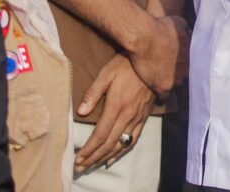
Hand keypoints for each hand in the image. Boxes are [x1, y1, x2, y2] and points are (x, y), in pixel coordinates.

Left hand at [75, 53, 155, 171]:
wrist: (152, 61)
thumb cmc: (125, 65)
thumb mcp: (106, 74)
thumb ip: (93, 93)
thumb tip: (81, 112)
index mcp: (116, 106)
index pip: (100, 135)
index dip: (89, 149)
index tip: (78, 158)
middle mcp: (127, 116)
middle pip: (109, 144)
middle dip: (93, 158)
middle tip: (80, 168)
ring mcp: (137, 118)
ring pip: (121, 144)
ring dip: (105, 157)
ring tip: (93, 165)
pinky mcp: (144, 117)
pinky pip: (133, 139)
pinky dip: (122, 151)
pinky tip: (113, 157)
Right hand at [126, 13, 188, 95]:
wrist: (145, 36)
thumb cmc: (161, 26)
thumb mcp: (179, 23)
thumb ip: (187, 30)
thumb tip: (189, 30)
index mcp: (193, 56)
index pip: (196, 66)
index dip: (187, 65)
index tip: (180, 64)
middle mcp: (187, 70)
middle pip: (186, 76)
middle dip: (180, 74)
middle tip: (170, 71)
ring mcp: (176, 80)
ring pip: (176, 86)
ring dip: (171, 82)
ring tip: (162, 79)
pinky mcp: (163, 87)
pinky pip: (164, 96)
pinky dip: (161, 94)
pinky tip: (157, 88)